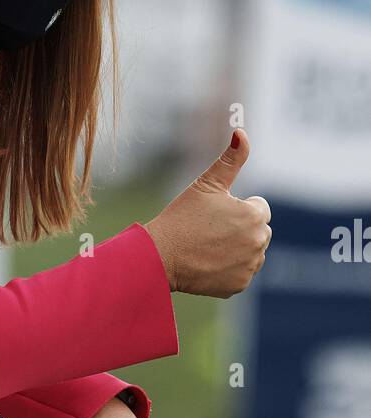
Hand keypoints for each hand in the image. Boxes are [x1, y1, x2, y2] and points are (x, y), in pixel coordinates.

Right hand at [144, 130, 271, 297]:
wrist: (159, 257)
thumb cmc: (181, 217)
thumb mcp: (206, 184)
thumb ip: (230, 159)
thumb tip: (241, 131)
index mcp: (254, 215)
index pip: (259, 209)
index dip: (236, 208)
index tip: (214, 214)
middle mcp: (258, 242)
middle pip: (258, 232)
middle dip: (241, 229)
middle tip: (210, 232)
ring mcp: (250, 266)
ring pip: (251, 253)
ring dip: (237, 249)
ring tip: (209, 247)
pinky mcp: (239, 285)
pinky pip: (241, 273)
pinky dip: (228, 270)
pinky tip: (208, 263)